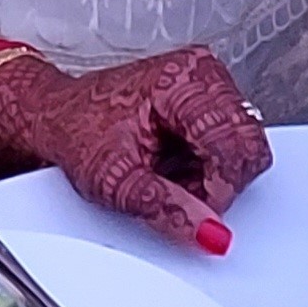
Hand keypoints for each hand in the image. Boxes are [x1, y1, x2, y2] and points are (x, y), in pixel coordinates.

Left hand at [0, 42, 272, 250]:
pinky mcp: (208, 96)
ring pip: (245, 145)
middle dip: (218, 182)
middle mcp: (203, 70)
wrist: (59, 116)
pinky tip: (176, 162)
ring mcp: (209, 80)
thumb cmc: (79, 135)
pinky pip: (233, 141)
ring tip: (168, 174)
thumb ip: (167, 208)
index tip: (191, 210)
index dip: (217, 190)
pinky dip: (209, 165)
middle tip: (175, 191)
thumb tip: (213, 235)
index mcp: (183, 80)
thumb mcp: (115, 181)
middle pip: (248, 144)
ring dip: (213, 175)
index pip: (235, 146)